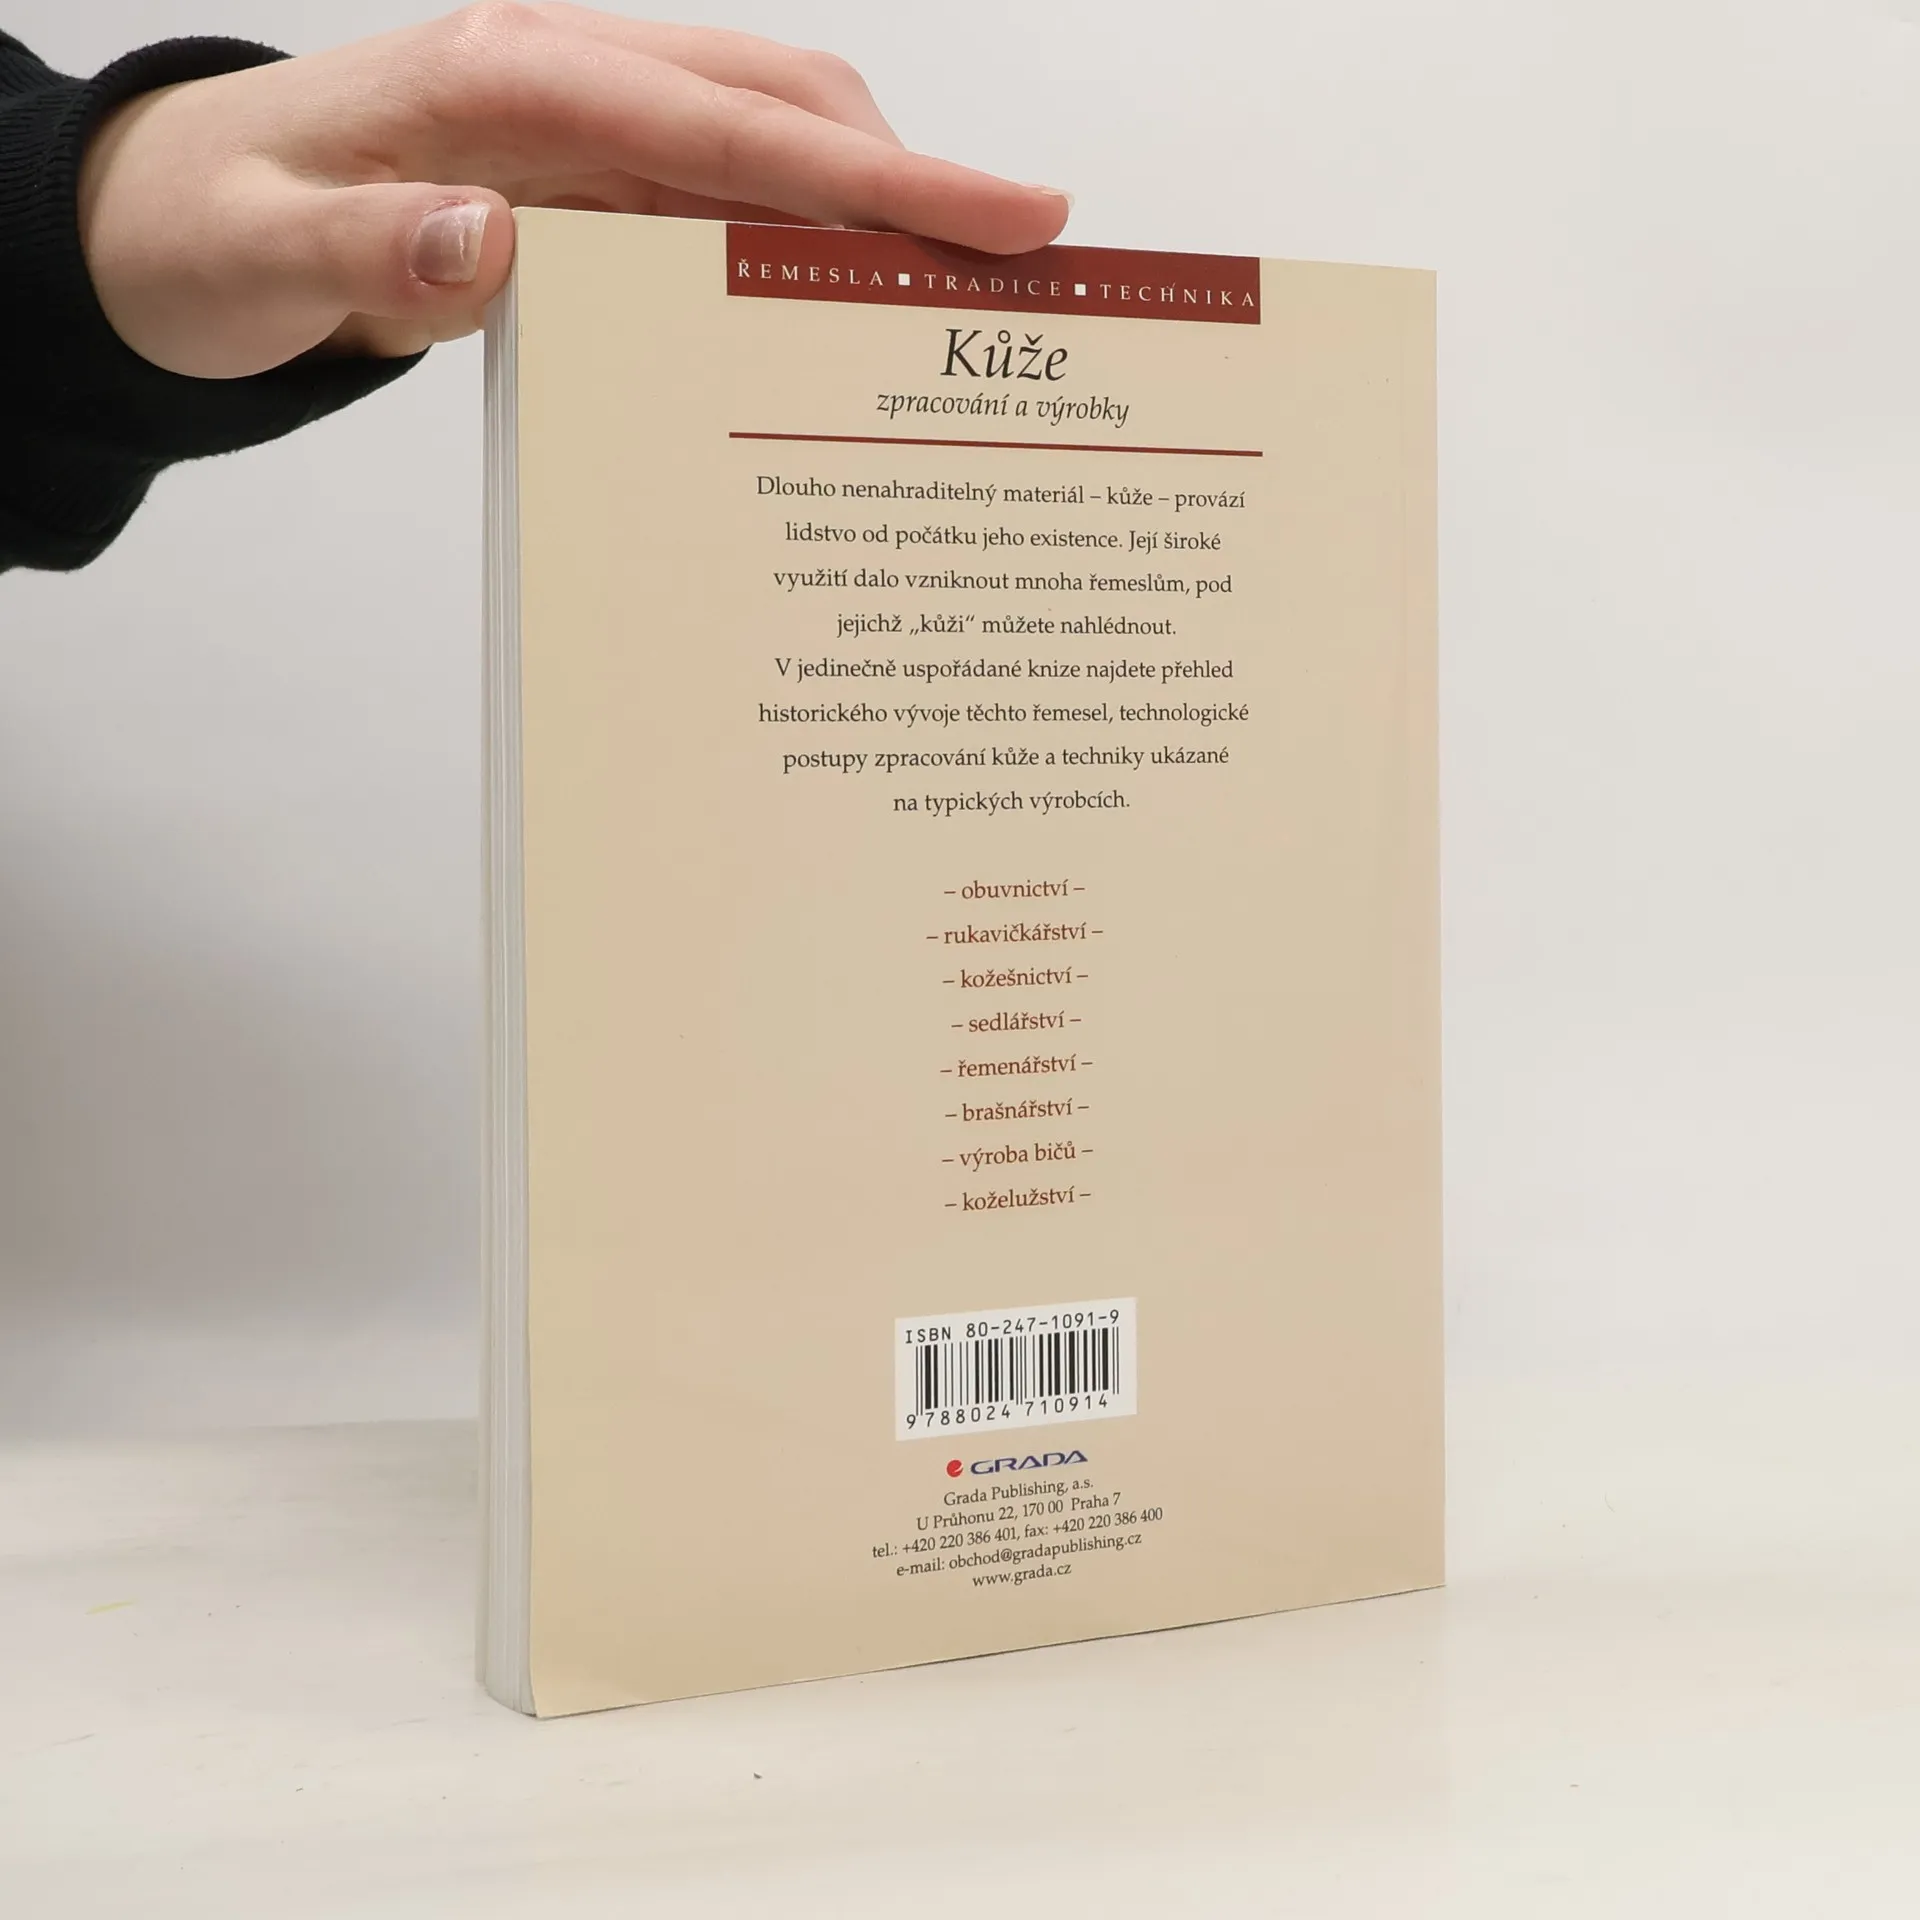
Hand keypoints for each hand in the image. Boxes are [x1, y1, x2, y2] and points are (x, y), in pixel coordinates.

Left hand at [76, 3, 1070, 378]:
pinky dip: (792, 260)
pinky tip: (837, 323)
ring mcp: (581, 138)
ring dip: (863, 225)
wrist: (170, 225)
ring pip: (765, 160)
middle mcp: (565, 87)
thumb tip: (494, 241)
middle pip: (782, 110)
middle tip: (1024, 275)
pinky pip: (715, 216)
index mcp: (506, 81)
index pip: (731, 123)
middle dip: (911, 186)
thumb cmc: (208, 230)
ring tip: (958, 314)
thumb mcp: (258, 253)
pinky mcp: (584, 192)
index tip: (1005, 214)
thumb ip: (370, 247)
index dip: (877, 175)